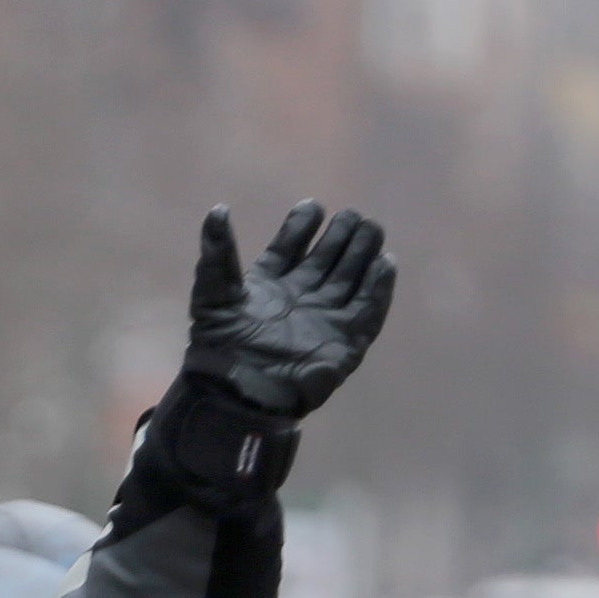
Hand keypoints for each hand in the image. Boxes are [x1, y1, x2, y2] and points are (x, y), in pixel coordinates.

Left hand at [183, 204, 395, 418]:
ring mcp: (324, 319)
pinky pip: (367, 311)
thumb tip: (217, 210)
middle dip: (341, 235)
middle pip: (328, 258)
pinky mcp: (345, 343)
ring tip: (370, 228)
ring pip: (351, 279)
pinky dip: (378, 288)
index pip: (291, 246)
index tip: (313, 206)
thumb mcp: (213, 293)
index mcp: (270, 285)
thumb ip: (218, 252)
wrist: (237, 391)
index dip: (302, 225)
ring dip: (363, 254)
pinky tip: (385, 263)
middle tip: (351, 216)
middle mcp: (300, 298)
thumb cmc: (221, 344)